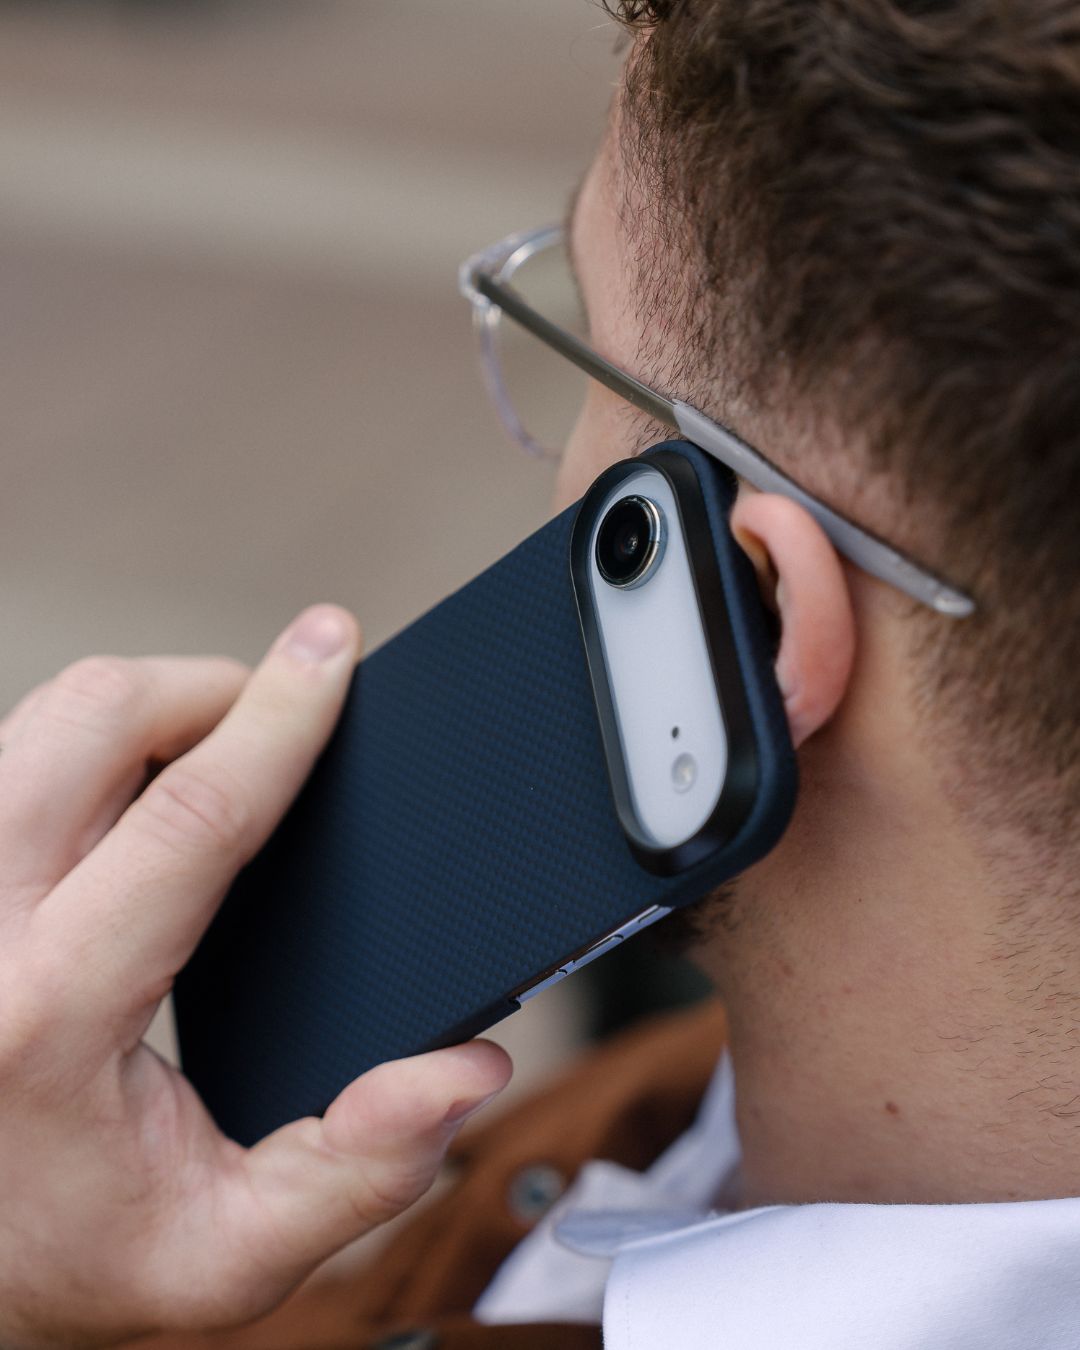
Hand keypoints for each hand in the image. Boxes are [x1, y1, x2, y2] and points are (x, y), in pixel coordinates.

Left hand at [0, 606, 511, 1348]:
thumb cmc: (64, 1258)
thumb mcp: (224, 1258)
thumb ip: (358, 1173)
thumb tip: (462, 1072)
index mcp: (47, 1015)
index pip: (187, 815)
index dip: (279, 716)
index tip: (331, 646)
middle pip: (93, 718)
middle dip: (210, 687)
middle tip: (282, 718)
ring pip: (42, 717)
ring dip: (147, 708)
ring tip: (217, 756)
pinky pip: (12, 754)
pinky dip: (88, 745)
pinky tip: (134, 801)